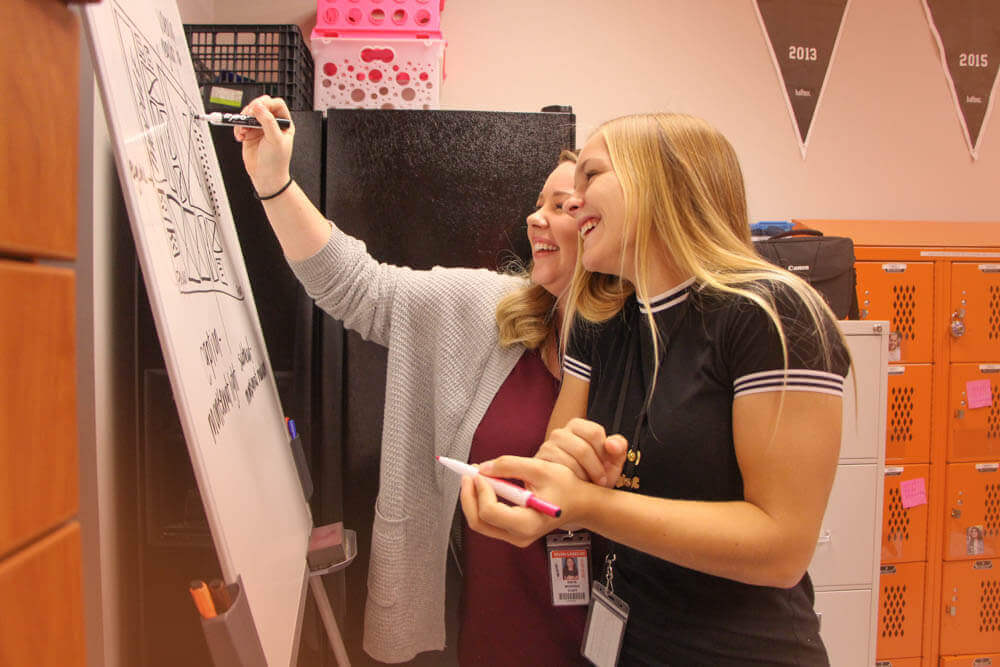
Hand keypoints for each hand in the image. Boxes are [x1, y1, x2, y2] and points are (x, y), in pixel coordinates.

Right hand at [233, 95, 294, 196]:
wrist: (266, 177)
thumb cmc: (276, 162)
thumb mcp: (275, 139)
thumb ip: (267, 121)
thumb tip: (259, 106)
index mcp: (284, 123)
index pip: (276, 104)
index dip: (267, 103)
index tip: (259, 109)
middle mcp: (272, 123)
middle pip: (261, 105)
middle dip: (252, 110)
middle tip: (248, 117)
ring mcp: (260, 128)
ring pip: (248, 113)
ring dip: (243, 119)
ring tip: (244, 130)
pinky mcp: (249, 133)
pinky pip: (240, 123)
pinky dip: (237, 128)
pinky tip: (240, 136)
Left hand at [459, 455, 589, 546]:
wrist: (580, 503)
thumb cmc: (565, 487)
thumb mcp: (539, 469)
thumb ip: (510, 466)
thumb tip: (482, 468)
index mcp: (527, 524)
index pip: (490, 512)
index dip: (480, 490)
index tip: (479, 472)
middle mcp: (518, 536)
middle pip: (479, 522)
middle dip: (469, 496)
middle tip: (468, 475)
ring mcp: (514, 537)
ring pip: (480, 523)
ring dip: (473, 499)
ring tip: (475, 477)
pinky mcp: (512, 532)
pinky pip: (488, 521)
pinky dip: (481, 502)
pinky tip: (484, 485)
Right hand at [536, 418, 627, 486]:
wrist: (574, 495)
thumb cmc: (595, 475)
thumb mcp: (612, 462)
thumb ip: (618, 449)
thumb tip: (612, 445)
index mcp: (578, 426)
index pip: (595, 432)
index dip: (604, 453)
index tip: (607, 466)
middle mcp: (560, 433)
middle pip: (583, 449)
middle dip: (595, 469)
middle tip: (600, 481)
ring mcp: (547, 447)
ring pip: (570, 462)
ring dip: (583, 477)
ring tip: (587, 483)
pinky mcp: (539, 463)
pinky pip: (557, 472)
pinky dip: (569, 481)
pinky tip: (572, 484)